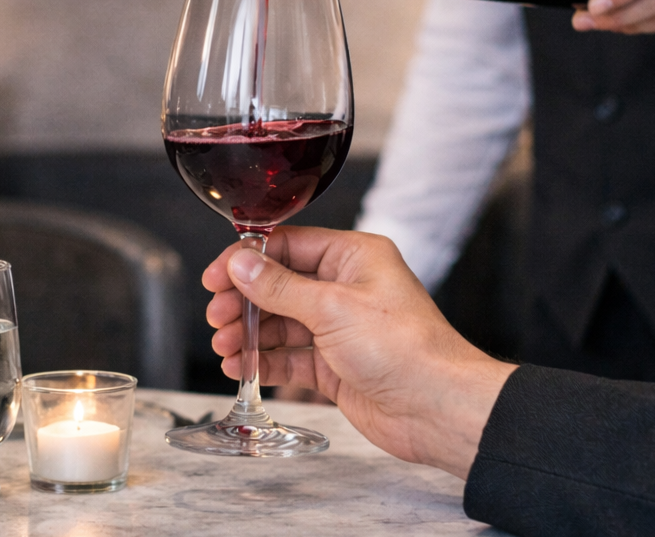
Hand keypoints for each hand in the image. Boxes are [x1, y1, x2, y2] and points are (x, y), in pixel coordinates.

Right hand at [202, 226, 515, 477]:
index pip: (287, 246)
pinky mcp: (336, 366)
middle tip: (218, 316)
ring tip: (225, 346)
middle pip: (279, 285)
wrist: (437, 409)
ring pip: (281, 324)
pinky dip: (264, 361)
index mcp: (354, 257)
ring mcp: (340, 329)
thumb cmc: (406, 349)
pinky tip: (241, 366)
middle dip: (244, 301)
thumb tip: (241, 263)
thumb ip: (280, 287)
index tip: (216, 277)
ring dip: (250, 333)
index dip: (247, 260)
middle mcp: (346, 288)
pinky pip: (290, 358)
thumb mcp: (333, 308)